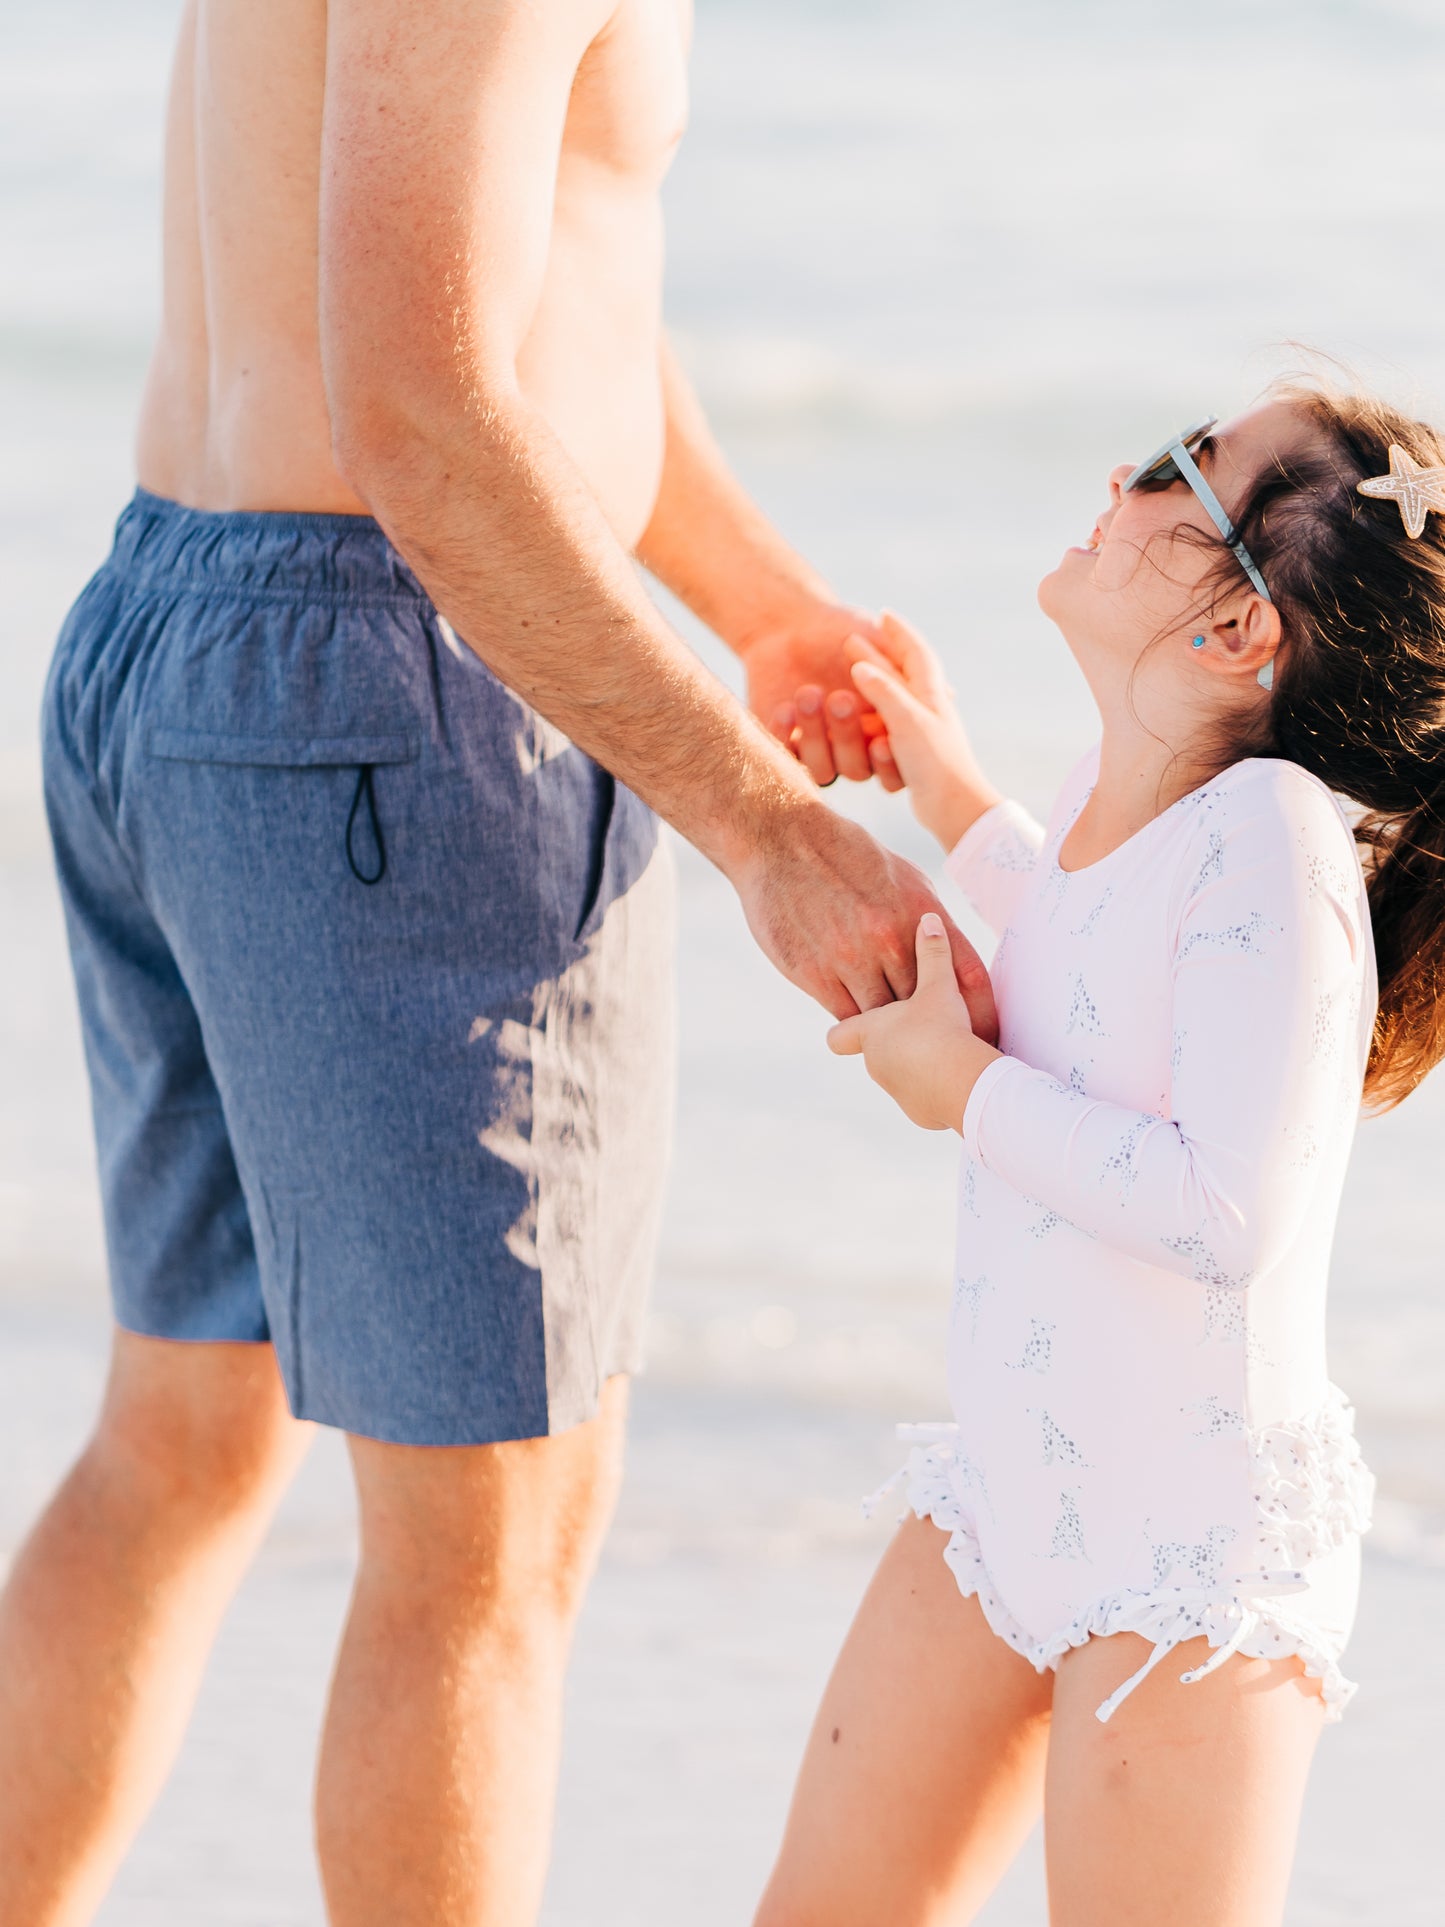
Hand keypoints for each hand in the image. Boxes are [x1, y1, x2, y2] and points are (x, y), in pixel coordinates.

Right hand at [732, 804, 997, 1032]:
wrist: (780, 842)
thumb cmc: (848, 858)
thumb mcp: (903, 878)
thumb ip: (931, 923)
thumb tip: (956, 962)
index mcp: (920, 911)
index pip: (970, 976)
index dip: (986, 1014)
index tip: (988, 1035)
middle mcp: (889, 938)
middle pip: (928, 1006)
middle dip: (936, 1026)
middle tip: (941, 1045)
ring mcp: (850, 958)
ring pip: (885, 1019)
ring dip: (891, 1029)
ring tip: (896, 1037)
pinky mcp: (814, 974)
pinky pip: (847, 1017)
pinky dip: (856, 1023)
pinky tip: (859, 1020)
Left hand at [738, 602, 903, 791]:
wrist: (788, 621)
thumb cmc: (839, 629)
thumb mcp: (875, 640)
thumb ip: (904, 669)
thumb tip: (949, 695)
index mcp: (880, 731)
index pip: (891, 763)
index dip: (889, 760)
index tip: (885, 742)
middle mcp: (851, 749)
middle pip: (856, 767)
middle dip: (848, 736)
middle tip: (842, 699)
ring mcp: (817, 751)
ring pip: (822, 768)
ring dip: (816, 735)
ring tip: (809, 694)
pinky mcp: (782, 746)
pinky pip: (784, 756)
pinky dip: (785, 735)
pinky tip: (786, 709)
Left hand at [827, 913, 1000, 1128]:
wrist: (961, 1084)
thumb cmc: (942, 1029)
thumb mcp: (939, 984)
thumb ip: (932, 954)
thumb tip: (929, 920)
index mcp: (871, 1032)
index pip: (839, 1034)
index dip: (847, 1027)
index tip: (860, 1019)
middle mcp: (876, 1063)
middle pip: (875, 1053)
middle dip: (895, 1043)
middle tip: (922, 1029)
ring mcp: (895, 1090)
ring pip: (900, 1076)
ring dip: (918, 1066)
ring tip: (947, 1051)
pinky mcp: (918, 1112)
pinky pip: (924, 1097)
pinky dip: (936, 1088)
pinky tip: (958, 1074)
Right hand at [845, 613, 1000, 847]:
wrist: (954, 810)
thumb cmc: (936, 763)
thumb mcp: (908, 721)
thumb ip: (884, 691)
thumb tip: (860, 667)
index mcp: (930, 693)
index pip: (914, 651)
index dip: (899, 631)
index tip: (884, 613)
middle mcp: (925, 709)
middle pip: (899, 673)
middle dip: (878, 655)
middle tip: (853, 639)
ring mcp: (917, 733)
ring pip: (889, 701)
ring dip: (871, 686)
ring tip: (851, 673)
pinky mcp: (908, 757)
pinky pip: (883, 729)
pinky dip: (869, 719)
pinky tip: (859, 718)